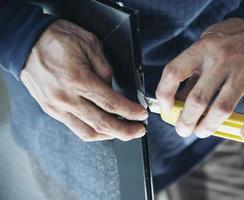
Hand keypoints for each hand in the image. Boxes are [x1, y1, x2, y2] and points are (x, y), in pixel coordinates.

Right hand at [21, 19, 147, 141]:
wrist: (27, 42)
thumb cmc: (57, 39)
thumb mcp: (90, 45)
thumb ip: (105, 71)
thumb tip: (113, 90)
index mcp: (78, 80)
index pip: (111, 104)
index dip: (130, 112)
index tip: (141, 115)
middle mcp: (66, 98)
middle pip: (102, 124)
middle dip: (125, 131)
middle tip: (138, 131)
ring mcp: (57, 107)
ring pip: (88, 132)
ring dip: (109, 135)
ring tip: (123, 131)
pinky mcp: (51, 110)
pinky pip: (75, 128)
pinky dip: (93, 131)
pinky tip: (103, 127)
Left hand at [156, 18, 243, 138]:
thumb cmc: (226, 40)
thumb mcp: (202, 48)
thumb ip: (190, 75)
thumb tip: (175, 103)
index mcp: (202, 49)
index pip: (174, 73)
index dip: (164, 94)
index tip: (166, 109)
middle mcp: (222, 59)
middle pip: (198, 99)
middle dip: (186, 121)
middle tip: (183, 129)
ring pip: (223, 107)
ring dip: (209, 126)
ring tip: (202, 131)